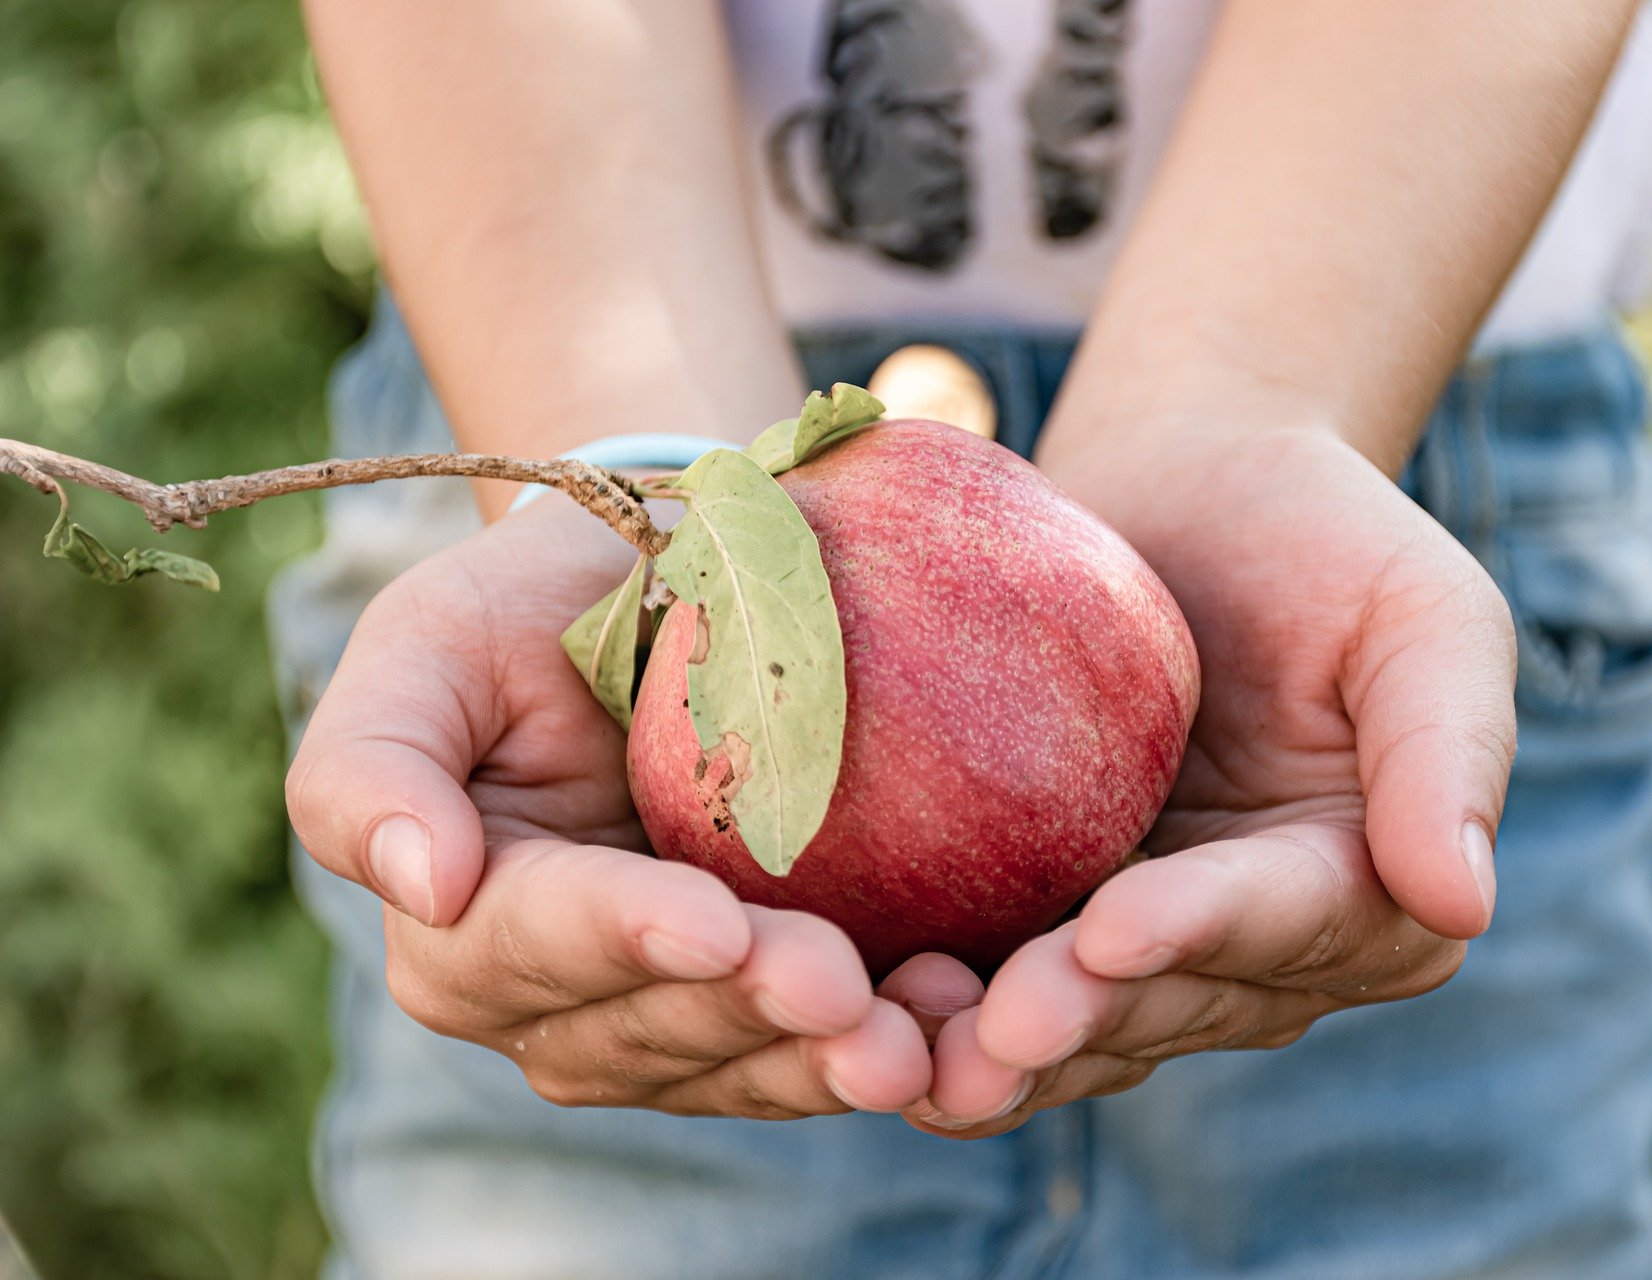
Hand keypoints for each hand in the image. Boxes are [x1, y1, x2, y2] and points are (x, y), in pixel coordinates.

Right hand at [286, 497, 931, 1117]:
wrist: (652, 603)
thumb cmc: (526, 613)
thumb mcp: (426, 644)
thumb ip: (374, 762)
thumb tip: (427, 885)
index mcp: (460, 926)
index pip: (538, 939)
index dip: (625, 938)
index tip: (716, 926)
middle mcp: (551, 1001)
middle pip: (650, 1023)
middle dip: (746, 1012)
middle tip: (845, 991)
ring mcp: (662, 1021)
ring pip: (737, 1064)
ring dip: (823, 1060)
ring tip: (914, 1041)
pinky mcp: (760, 1017)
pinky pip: (810, 1053)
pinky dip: (883, 1046)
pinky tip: (953, 1028)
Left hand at [910, 426, 1516, 1133]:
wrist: (1188, 488)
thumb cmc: (1321, 535)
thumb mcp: (1423, 615)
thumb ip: (1448, 750)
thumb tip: (1463, 903)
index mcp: (1369, 897)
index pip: (1285, 922)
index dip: (1199, 935)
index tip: (1109, 933)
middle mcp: (1257, 952)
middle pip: (1167, 1000)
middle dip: (1079, 1020)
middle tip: (984, 1032)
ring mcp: (1143, 947)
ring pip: (1073, 1024)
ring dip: (987, 1049)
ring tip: (900, 1050)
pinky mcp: (1043, 916)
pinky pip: (990, 975)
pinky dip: (929, 1005)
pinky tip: (851, 1011)